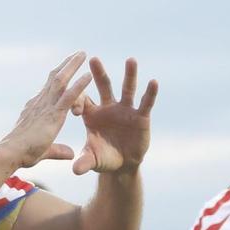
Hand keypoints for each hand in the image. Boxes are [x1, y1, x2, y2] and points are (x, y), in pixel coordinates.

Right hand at [0, 52, 93, 168]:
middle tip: (77, 54)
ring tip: (83, 54)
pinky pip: (69, 96)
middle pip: (55, 79)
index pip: (48, 88)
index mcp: (36, 109)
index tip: (65, 68)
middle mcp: (41, 103)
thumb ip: (58, 150)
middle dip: (66, 65)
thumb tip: (71, 154)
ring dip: (72, 66)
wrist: (10, 154)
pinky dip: (79, 85)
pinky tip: (89, 75)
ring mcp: (47, 107)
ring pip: (61, 81)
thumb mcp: (44, 151)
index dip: (57, 77)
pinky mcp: (53, 115)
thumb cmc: (21, 154)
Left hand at [69, 57, 158, 174]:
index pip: (82, 100)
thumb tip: (75, 171)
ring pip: (127, 89)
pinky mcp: (141, 116)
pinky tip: (153, 82)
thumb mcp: (93, 160)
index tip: (75, 111)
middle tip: (93, 59)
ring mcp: (125, 109)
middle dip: (99, 73)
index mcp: (92, 114)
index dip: (78, 102)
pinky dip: (149, 93)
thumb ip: (85, 162)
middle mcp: (108, 107)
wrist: (123, 164)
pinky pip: (145, 103)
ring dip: (129, 75)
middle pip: (103, 86)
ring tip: (131, 60)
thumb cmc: (103, 158)